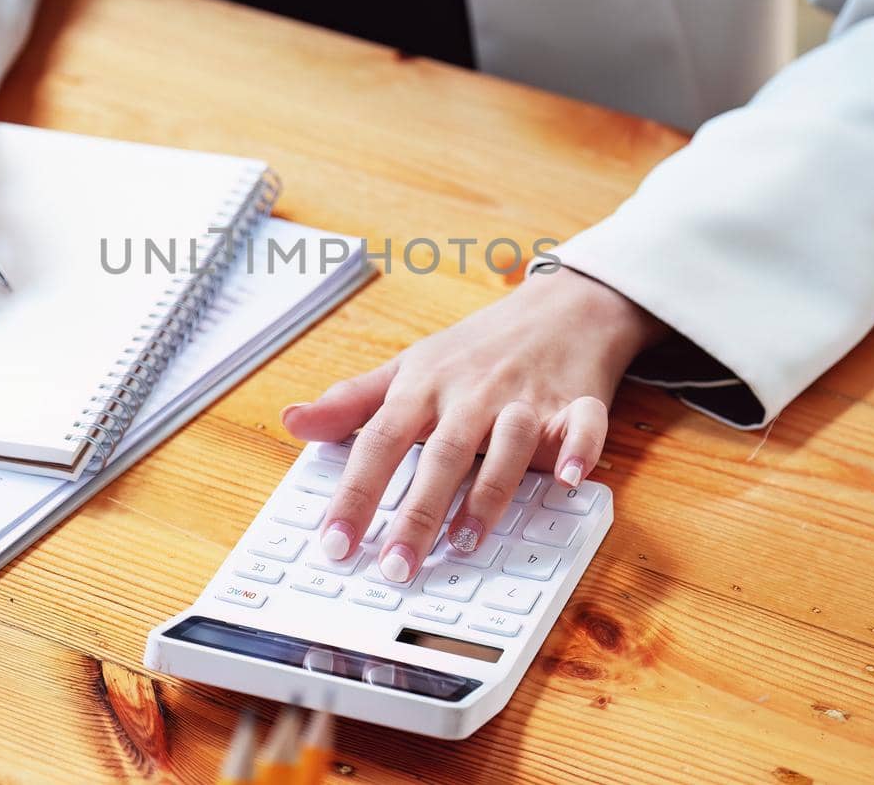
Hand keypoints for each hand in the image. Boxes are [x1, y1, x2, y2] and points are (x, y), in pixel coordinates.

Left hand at [282, 268, 665, 580]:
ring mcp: (525, 398)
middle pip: (440, 454)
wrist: (558, 307)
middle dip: (417, 513)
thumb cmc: (474, 349)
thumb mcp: (407, 367)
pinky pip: (582, 426)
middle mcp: (471, 394)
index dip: (355, 494)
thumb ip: (351, 402)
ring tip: (464, 543)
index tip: (334, 543)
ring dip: (488, 493)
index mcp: (423, 387)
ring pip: (507, 444)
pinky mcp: (575, 404)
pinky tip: (567, 480)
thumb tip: (292, 422)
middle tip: (395, 567)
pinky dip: (578, 451)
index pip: (380, 442)